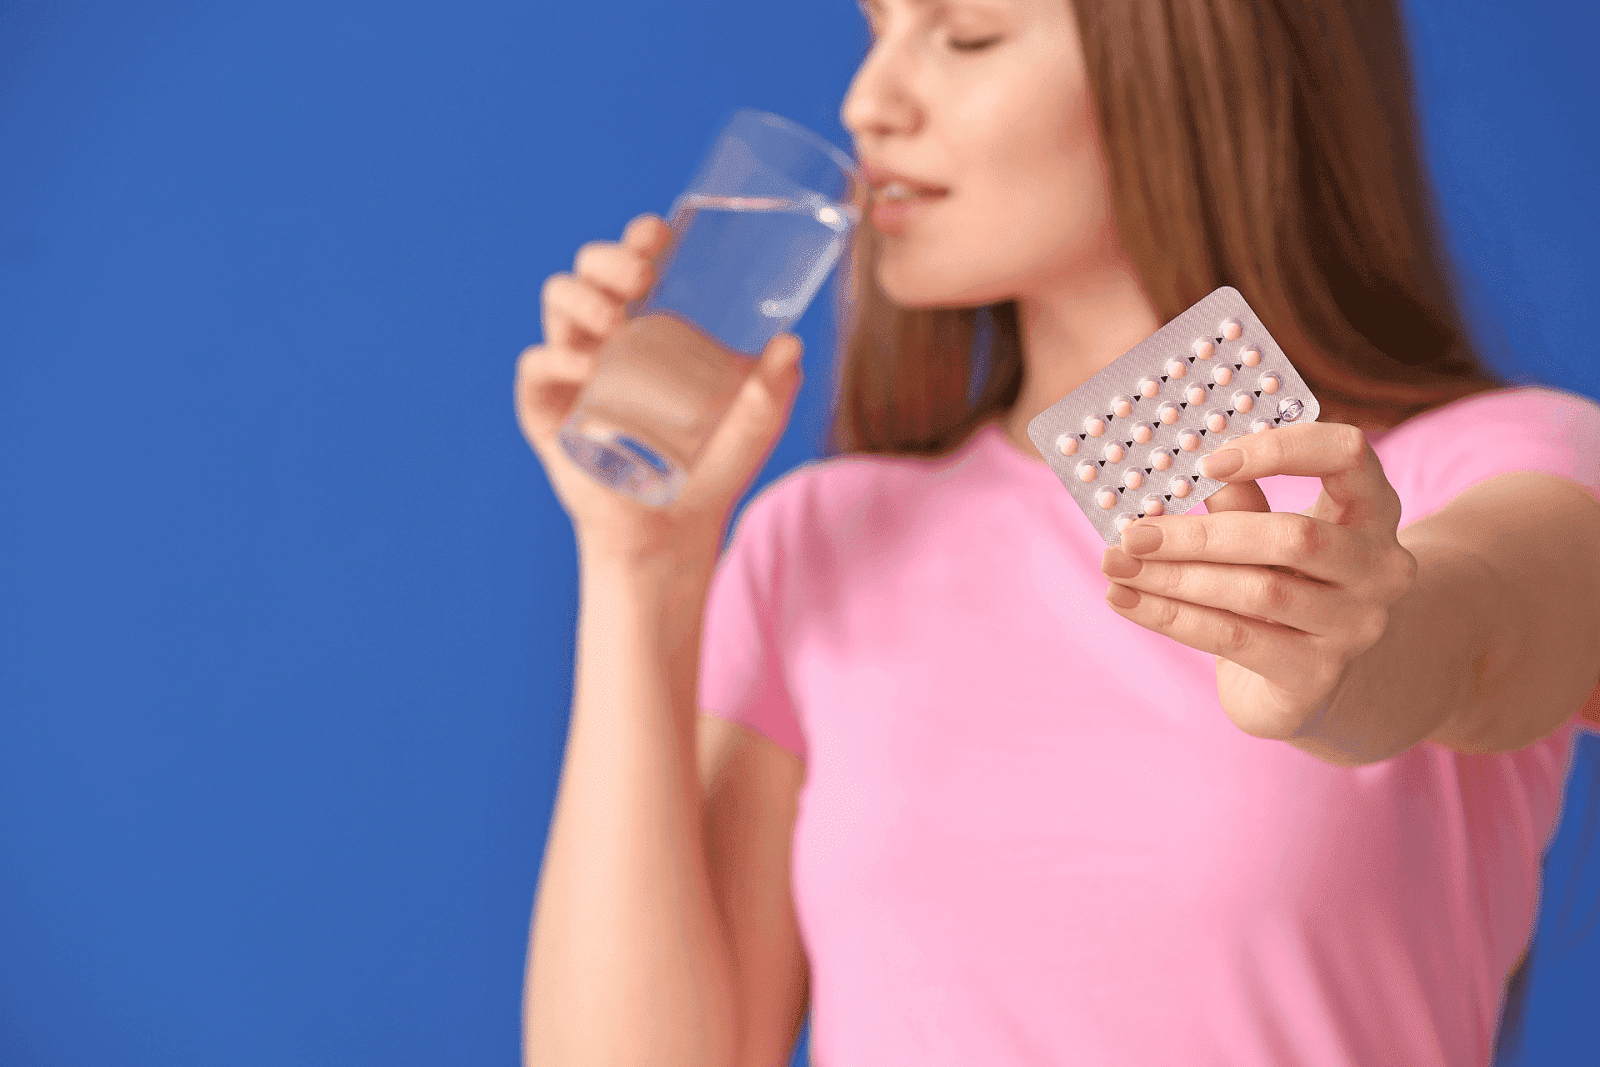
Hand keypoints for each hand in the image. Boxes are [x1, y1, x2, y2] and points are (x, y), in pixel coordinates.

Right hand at [516, 213, 806, 564]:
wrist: (675, 531)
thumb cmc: (712, 470)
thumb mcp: (754, 423)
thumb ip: (773, 386)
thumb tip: (791, 343)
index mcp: (647, 329)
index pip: (631, 265)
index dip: (636, 239)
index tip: (659, 234)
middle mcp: (604, 340)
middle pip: (587, 272)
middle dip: (606, 259)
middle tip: (640, 277)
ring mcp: (572, 372)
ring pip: (557, 304)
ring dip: (581, 297)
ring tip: (614, 319)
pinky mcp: (547, 411)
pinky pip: (534, 367)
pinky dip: (555, 358)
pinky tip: (586, 366)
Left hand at [1098, 422, 1418, 740]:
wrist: (1307, 681)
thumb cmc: (1281, 585)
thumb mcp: (1267, 536)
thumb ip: (1238, 501)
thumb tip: (1174, 464)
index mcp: (1372, 510)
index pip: (1348, 454)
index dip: (1281, 448)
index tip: (1208, 461)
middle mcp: (1380, 568)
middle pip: (1294, 536)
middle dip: (1201, 533)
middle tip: (1133, 532)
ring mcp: (1355, 625)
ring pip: (1257, 591)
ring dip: (1175, 576)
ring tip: (1115, 564)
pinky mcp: (1317, 674)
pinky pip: (1232, 637)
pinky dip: (1169, 615)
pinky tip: (1124, 599)